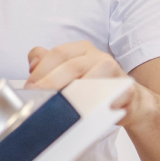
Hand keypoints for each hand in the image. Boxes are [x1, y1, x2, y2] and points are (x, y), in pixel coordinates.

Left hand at [24, 40, 155, 127]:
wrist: (130, 100)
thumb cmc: (93, 85)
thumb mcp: (68, 71)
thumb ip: (47, 64)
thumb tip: (32, 64)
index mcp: (81, 49)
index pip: (57, 54)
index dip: (41, 70)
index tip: (29, 87)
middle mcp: (99, 57)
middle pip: (71, 66)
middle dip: (50, 82)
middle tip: (38, 97)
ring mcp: (115, 72)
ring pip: (91, 80)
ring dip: (73, 94)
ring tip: (58, 106)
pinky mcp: (127, 90)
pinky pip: (112, 96)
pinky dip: (100, 104)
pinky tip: (89, 111)